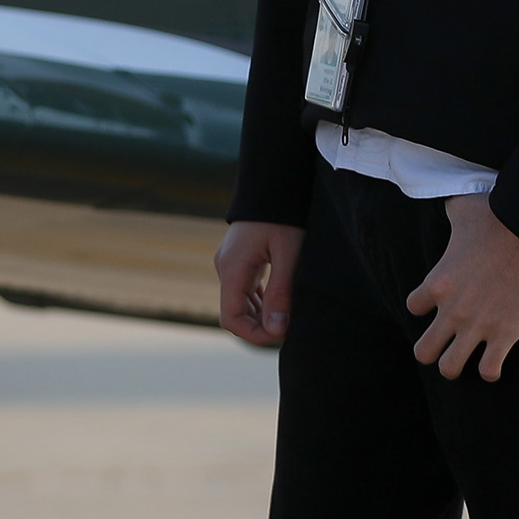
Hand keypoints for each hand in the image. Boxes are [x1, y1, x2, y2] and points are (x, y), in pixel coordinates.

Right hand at [215, 220, 303, 347]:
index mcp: (233, 269)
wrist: (273, 182)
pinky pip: (244, 290)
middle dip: (261, 327)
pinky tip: (280, 302)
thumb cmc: (283, 216)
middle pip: (235, 314)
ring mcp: (230, 263)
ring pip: (239, 303)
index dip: (255, 335)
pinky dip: (260, 302)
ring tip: (290, 316)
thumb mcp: (288, 255)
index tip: (283, 334)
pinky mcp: (239, 259)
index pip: (231, 320)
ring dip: (261, 315)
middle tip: (292, 327)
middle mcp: (225, 268)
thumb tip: (276, 330)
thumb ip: (281, 292)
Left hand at [405, 193, 518, 381]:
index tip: (440, 301)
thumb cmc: (498, 215)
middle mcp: (452, 310)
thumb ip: (450, 211)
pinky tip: (494, 361)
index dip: (426, 305)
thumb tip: (450, 202)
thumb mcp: (462, 207)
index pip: (413, 307)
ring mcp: (478, 326)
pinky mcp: (506, 335)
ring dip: (456, 365)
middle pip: (423, 351)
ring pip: (450, 368)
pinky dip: (490, 370)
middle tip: (445, 343)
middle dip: (432, 350)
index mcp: (437, 282)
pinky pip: (489, 371)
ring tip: (466, 357)